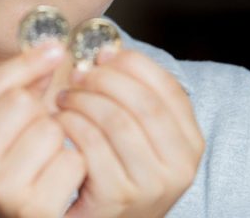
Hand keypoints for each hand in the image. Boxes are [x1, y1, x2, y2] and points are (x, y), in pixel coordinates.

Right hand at [0, 42, 87, 216]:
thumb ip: (11, 93)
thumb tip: (50, 51)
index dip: (28, 61)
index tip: (55, 49)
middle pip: (23, 102)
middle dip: (40, 111)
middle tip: (36, 133)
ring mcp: (1, 191)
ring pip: (52, 129)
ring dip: (60, 140)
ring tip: (46, 160)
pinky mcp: (35, 211)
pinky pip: (73, 160)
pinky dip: (75, 167)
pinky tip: (60, 181)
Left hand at [56, 49, 204, 217]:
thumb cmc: (116, 174)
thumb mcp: (140, 137)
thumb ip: (134, 98)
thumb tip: (107, 53)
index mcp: (190, 143)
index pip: (167, 88)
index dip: (132, 64)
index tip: (102, 55)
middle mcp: (179, 167)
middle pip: (142, 101)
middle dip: (104, 80)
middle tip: (78, 76)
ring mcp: (151, 185)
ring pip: (116, 119)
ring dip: (83, 100)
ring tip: (65, 99)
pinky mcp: (119, 197)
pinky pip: (92, 144)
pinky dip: (71, 125)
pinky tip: (59, 123)